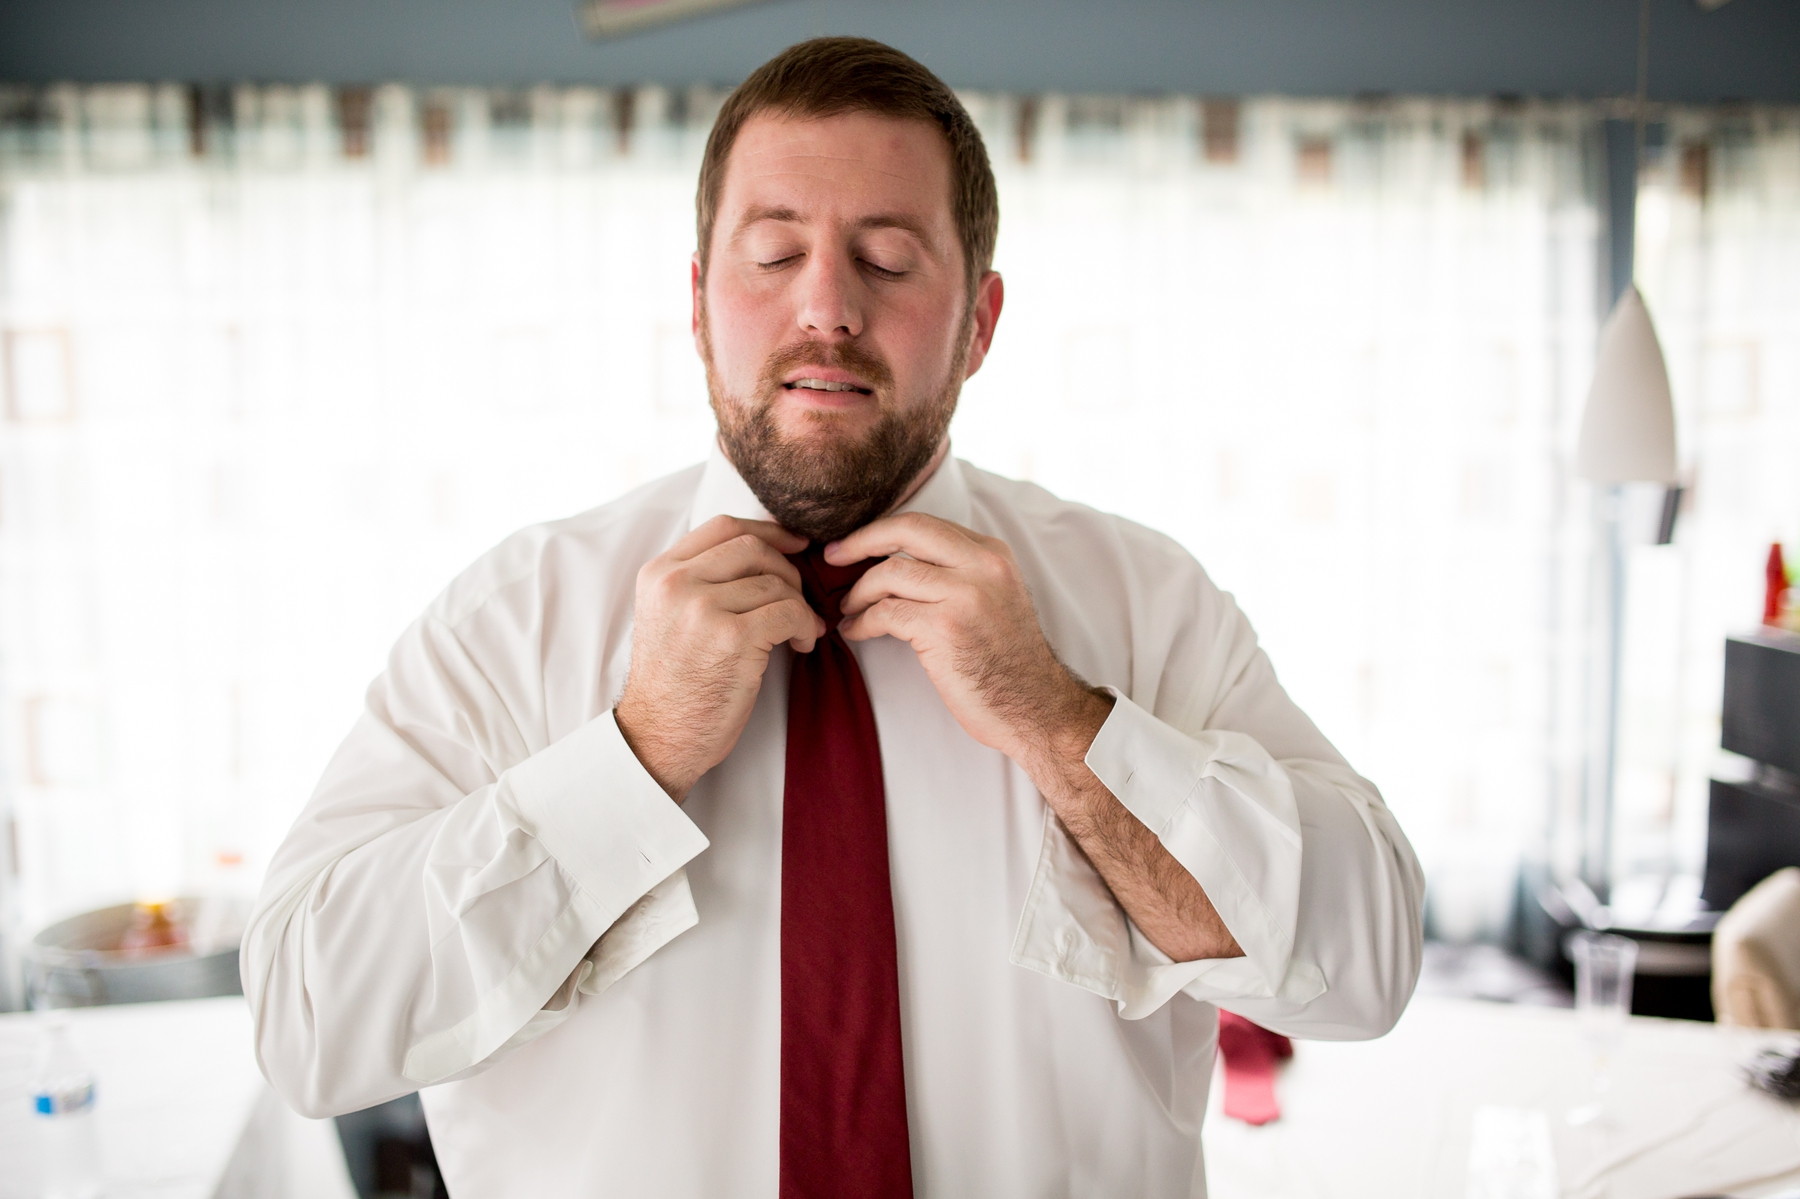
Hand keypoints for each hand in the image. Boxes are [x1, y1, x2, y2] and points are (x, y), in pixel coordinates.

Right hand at [616, 516, 824, 800]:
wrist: (658, 737)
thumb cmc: (675, 683)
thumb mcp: (670, 615)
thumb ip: (702, 580)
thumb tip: (769, 554)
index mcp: (660, 572)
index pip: (724, 526)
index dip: (770, 531)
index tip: (796, 546)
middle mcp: (676, 583)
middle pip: (753, 547)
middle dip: (789, 571)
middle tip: (800, 600)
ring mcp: (702, 608)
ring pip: (775, 582)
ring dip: (800, 606)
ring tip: (801, 632)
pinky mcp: (731, 637)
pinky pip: (788, 612)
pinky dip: (805, 627)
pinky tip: (801, 645)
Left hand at [830, 513, 1107, 768]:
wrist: (1036, 708)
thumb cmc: (1007, 662)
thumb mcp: (994, 598)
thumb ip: (958, 573)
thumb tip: (897, 561)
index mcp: (992, 554)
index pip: (925, 524)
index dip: (881, 532)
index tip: (855, 545)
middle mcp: (982, 565)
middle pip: (906, 530)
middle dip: (860, 541)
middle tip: (832, 557)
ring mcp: (965, 594)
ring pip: (890, 573)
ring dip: (858, 593)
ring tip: (847, 609)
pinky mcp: (944, 627)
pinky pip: (886, 612)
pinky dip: (862, 622)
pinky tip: (856, 632)